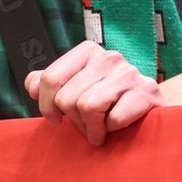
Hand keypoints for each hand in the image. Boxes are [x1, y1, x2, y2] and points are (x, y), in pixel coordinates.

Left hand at [25, 39, 162, 146]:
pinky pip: (113, 119)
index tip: (56, 120)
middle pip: (67, 98)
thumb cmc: (106, 102)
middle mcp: (110, 56)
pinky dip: (112, 130)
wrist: (149, 110)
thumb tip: (32, 85)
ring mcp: (130, 72)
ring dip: (91, 128)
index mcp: (88, 51)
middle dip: (74, 121)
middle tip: (87, 126)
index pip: (50, 79)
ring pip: (88, 107)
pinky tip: (119, 126)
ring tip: (100, 129)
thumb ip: (51, 84)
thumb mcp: (76, 89)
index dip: (46, 106)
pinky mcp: (147, 91)